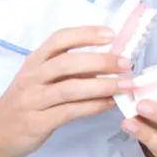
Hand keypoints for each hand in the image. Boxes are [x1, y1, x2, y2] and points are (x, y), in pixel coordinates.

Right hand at [0, 26, 127, 156]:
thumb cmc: (30, 100)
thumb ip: (72, 70)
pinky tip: (110, 104)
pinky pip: (70, 111)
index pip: (59, 39)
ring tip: (126, 85)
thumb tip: (112, 62)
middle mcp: (33, 77)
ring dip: (102, 85)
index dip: (85, 34)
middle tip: (126, 63)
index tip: (111, 34)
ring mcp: (33, 100)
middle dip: (100, 61)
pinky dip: (93, 106)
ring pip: (70, 88)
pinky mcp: (37, 122)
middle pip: (67, 63)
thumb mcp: (43, 79)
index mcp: (36, 61)